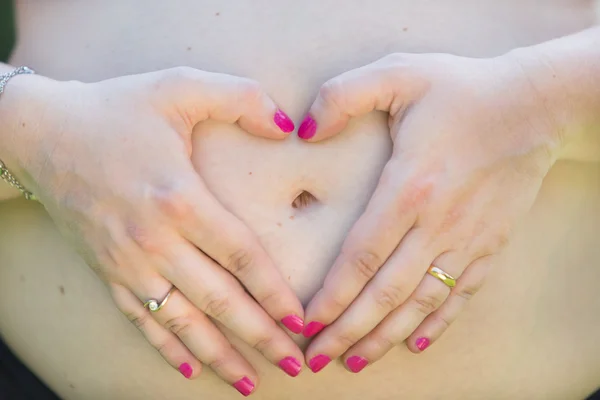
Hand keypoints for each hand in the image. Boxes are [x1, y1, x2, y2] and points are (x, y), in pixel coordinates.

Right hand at [2, 67, 303, 392]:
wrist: (40, 134)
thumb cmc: (114, 110)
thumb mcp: (179, 87)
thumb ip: (239, 99)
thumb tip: (286, 125)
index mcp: (180, 198)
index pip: (242, 255)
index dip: (275, 291)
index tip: (302, 319)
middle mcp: (155, 241)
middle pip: (219, 300)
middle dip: (260, 335)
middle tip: (294, 362)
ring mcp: (128, 263)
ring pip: (183, 321)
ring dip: (219, 354)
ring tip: (250, 380)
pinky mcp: (108, 272)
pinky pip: (142, 319)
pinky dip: (167, 346)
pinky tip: (189, 366)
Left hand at [298, 52, 560, 371]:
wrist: (535, 105)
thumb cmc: (463, 89)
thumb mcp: (399, 73)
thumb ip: (343, 96)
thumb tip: (305, 132)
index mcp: (409, 187)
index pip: (361, 256)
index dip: (333, 294)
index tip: (307, 322)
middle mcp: (438, 223)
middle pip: (386, 292)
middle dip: (349, 330)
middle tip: (318, 358)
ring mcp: (467, 239)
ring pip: (421, 302)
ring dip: (386, 335)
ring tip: (356, 360)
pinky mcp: (489, 245)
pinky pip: (459, 294)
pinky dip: (436, 322)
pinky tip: (415, 342)